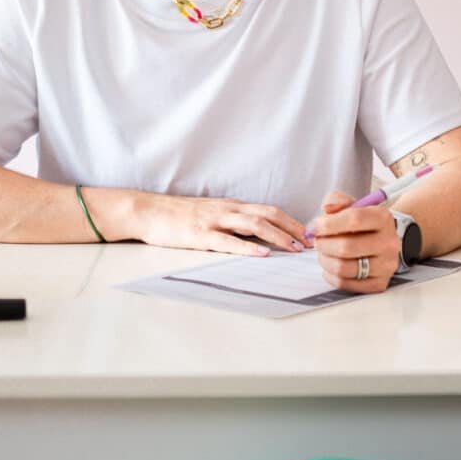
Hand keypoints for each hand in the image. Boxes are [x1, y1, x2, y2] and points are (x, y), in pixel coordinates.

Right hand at [140, 194, 308, 254]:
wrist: (149, 211)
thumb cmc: (181, 216)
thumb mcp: (213, 214)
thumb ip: (234, 222)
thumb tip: (260, 236)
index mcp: (233, 206)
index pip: (270, 210)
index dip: (292, 221)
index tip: (310, 234)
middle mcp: (229, 209)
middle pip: (269, 214)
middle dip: (293, 228)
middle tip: (311, 243)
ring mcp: (215, 221)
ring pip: (254, 224)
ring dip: (278, 236)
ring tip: (294, 248)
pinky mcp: (201, 234)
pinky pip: (229, 241)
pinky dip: (248, 247)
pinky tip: (263, 254)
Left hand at [309, 191, 400, 292]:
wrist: (381, 240)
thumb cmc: (362, 223)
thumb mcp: (351, 204)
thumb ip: (336, 200)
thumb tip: (328, 208)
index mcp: (383, 218)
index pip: (354, 219)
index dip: (328, 224)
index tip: (313, 227)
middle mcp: (388, 242)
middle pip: (346, 247)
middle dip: (323, 244)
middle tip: (318, 241)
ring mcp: (386, 265)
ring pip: (343, 268)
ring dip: (325, 260)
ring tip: (324, 253)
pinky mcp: (380, 283)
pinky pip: (346, 284)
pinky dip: (331, 275)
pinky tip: (331, 266)